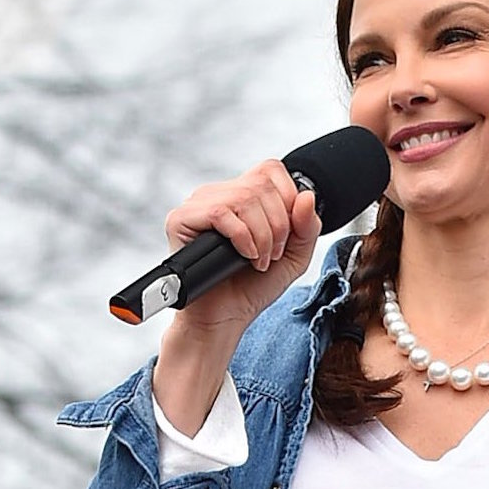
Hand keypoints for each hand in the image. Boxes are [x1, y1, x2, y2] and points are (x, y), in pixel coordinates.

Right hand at [162, 159, 323, 338]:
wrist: (225, 318)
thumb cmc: (253, 287)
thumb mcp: (294, 255)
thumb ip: (307, 226)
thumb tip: (306, 196)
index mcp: (242, 194)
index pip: (271, 169)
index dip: (288, 199)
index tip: (286, 234)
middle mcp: (218, 194)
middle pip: (261, 184)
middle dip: (278, 225)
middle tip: (271, 255)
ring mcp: (198, 205)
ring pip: (244, 197)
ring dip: (261, 235)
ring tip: (257, 260)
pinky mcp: (180, 220)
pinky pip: (220, 212)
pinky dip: (241, 237)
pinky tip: (244, 257)